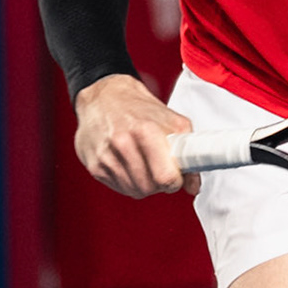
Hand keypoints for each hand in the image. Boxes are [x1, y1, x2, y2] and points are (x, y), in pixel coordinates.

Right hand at [73, 73, 195, 197]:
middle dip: (160, 184)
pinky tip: (130, 166)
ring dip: (144, 185)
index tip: (176, 177)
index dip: (175, 181)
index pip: (165, 176)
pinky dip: (128, 182)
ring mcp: (106, 156)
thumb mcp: (171, 120)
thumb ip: (188, 152)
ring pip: (134, 191)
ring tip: (145, 165)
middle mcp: (123, 143)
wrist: (103, 96)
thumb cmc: (138, 107)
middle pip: (150, 187)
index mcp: (145, 130)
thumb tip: (193, 185)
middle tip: (161, 170)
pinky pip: (119, 188)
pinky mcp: (94, 166)